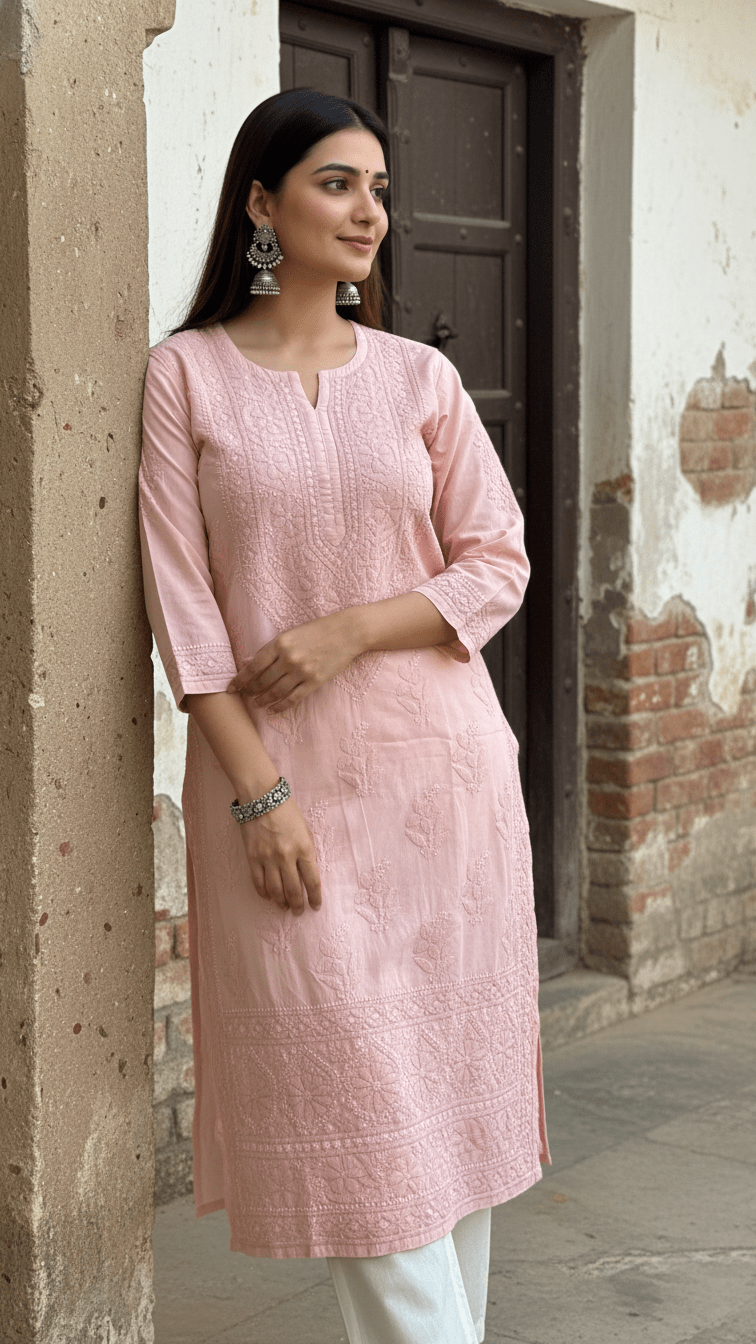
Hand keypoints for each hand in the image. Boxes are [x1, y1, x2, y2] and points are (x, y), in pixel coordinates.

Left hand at [227, 610, 363, 711]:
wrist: (346, 632)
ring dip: (263, 700)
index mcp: (280, 644)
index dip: (240, 679)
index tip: (231, 688)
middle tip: (245, 695)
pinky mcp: (314, 681)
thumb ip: (272, 649)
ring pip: (276, 692)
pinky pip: (293, 699)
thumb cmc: (318, 630)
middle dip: (250, 690)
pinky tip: (273, 710)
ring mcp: (302, 671)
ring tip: (256, 704)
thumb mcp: (291, 633)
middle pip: (262, 681)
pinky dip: (281, 706)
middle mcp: (289, 658)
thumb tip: (250, 663)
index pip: (253, 666)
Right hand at [240, 796, 321, 913]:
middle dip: (297, 905)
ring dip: (281, 902)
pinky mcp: (252, 857)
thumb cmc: (287, 812)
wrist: (262, 798)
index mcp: (304, 848)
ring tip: (284, 907)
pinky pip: (258, 883)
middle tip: (298, 911)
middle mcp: (286, 856)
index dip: (315, 897)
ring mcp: (268, 858)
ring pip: (275, 891)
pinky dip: (264, 893)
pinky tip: (268, 897)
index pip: (312, 881)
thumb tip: (306, 875)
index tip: (315, 906)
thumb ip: (307, 852)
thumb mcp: (305, 830)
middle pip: (293, 890)